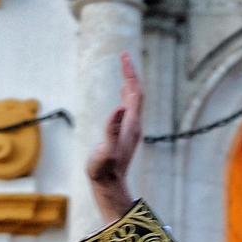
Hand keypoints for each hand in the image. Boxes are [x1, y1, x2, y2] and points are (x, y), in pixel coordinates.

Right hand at [85, 53, 142, 223]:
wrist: (110, 185)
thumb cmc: (104, 169)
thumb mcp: (106, 149)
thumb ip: (112, 129)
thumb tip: (120, 108)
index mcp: (131, 124)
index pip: (135, 92)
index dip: (130, 73)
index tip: (125, 56)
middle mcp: (134, 124)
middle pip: (137, 93)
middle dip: (131, 73)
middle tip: (124, 56)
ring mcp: (131, 129)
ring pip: (134, 101)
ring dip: (130, 83)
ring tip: (125, 68)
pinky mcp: (126, 133)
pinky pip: (129, 109)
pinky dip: (126, 96)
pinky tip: (122, 94)